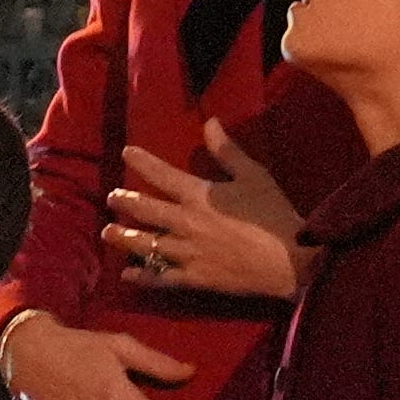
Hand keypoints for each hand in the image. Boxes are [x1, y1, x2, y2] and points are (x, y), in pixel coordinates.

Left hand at [105, 121, 307, 299]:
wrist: (291, 261)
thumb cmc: (273, 214)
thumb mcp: (254, 176)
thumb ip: (227, 150)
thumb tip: (210, 122)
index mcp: (198, 196)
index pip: (161, 174)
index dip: (141, 161)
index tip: (127, 152)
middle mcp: (185, 223)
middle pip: (144, 210)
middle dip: (124, 201)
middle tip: (111, 197)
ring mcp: (186, 253)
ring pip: (144, 244)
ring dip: (123, 237)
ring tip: (107, 232)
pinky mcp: (193, 278)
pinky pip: (160, 277)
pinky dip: (141, 276)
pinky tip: (127, 274)